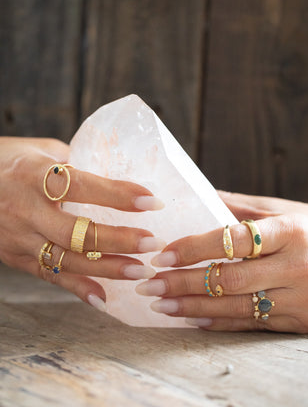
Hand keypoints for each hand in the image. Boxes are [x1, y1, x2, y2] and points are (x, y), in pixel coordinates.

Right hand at [0, 137, 163, 310]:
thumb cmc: (10, 161)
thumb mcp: (41, 151)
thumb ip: (76, 163)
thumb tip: (117, 174)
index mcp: (34, 174)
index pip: (82, 186)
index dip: (119, 195)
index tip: (152, 201)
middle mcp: (26, 209)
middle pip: (77, 231)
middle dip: (118, 240)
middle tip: (152, 243)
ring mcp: (18, 237)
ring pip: (66, 260)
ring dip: (106, 268)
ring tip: (140, 270)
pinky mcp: (15, 257)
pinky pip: (49, 276)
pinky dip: (77, 288)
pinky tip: (104, 297)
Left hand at [136, 192, 307, 332]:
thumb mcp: (287, 212)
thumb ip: (243, 208)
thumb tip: (199, 197)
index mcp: (291, 231)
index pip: (231, 240)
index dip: (193, 248)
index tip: (161, 254)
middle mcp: (297, 266)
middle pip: (228, 278)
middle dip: (182, 282)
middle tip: (149, 283)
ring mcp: (300, 299)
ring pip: (236, 306)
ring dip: (192, 306)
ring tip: (160, 303)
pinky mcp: (301, 323)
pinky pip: (251, 324)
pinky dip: (218, 322)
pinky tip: (191, 317)